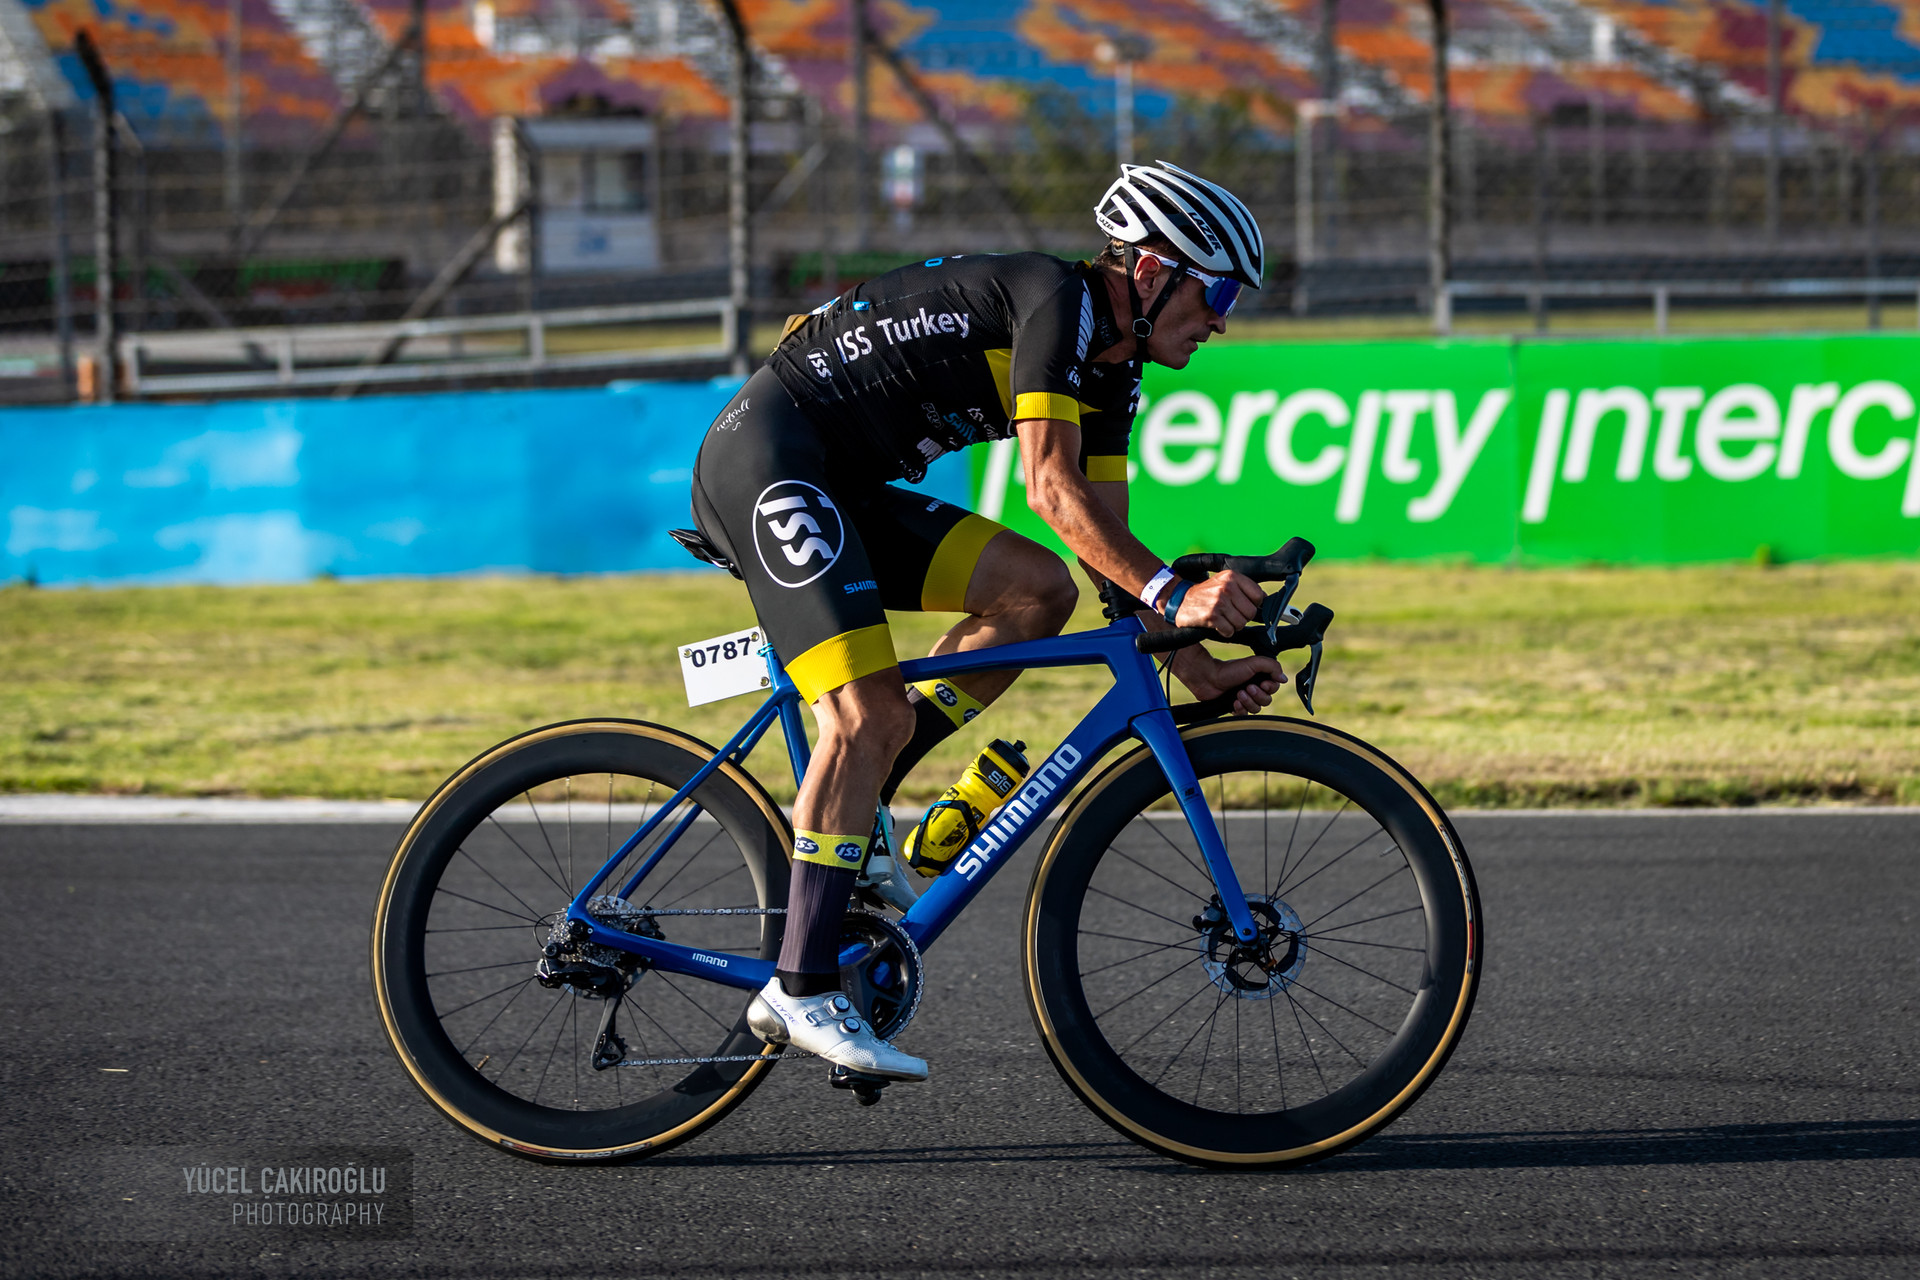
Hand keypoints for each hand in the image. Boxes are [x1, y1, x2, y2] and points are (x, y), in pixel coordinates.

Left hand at [1171, 648, 1285, 716]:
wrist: (1209, 678)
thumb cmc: (1229, 669)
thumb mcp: (1254, 663)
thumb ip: (1272, 666)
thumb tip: (1283, 678)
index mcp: (1260, 678)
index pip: (1274, 688)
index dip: (1269, 688)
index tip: (1261, 683)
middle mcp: (1254, 688)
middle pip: (1267, 701)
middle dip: (1258, 695)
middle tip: (1247, 687)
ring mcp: (1245, 699)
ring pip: (1257, 709)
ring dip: (1249, 702)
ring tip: (1238, 694)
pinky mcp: (1235, 707)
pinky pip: (1245, 715)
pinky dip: (1241, 709)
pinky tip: (1235, 702)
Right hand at [1172, 569, 1263, 636]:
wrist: (1179, 601)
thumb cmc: (1206, 594)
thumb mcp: (1224, 582)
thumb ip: (1244, 588)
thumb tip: (1265, 600)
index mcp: (1232, 576)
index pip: (1259, 596)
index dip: (1252, 604)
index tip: (1242, 606)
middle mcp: (1226, 587)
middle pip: (1251, 612)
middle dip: (1242, 617)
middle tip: (1229, 613)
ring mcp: (1219, 601)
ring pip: (1241, 623)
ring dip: (1233, 625)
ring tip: (1222, 618)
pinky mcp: (1211, 616)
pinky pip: (1229, 631)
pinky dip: (1224, 631)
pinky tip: (1216, 624)